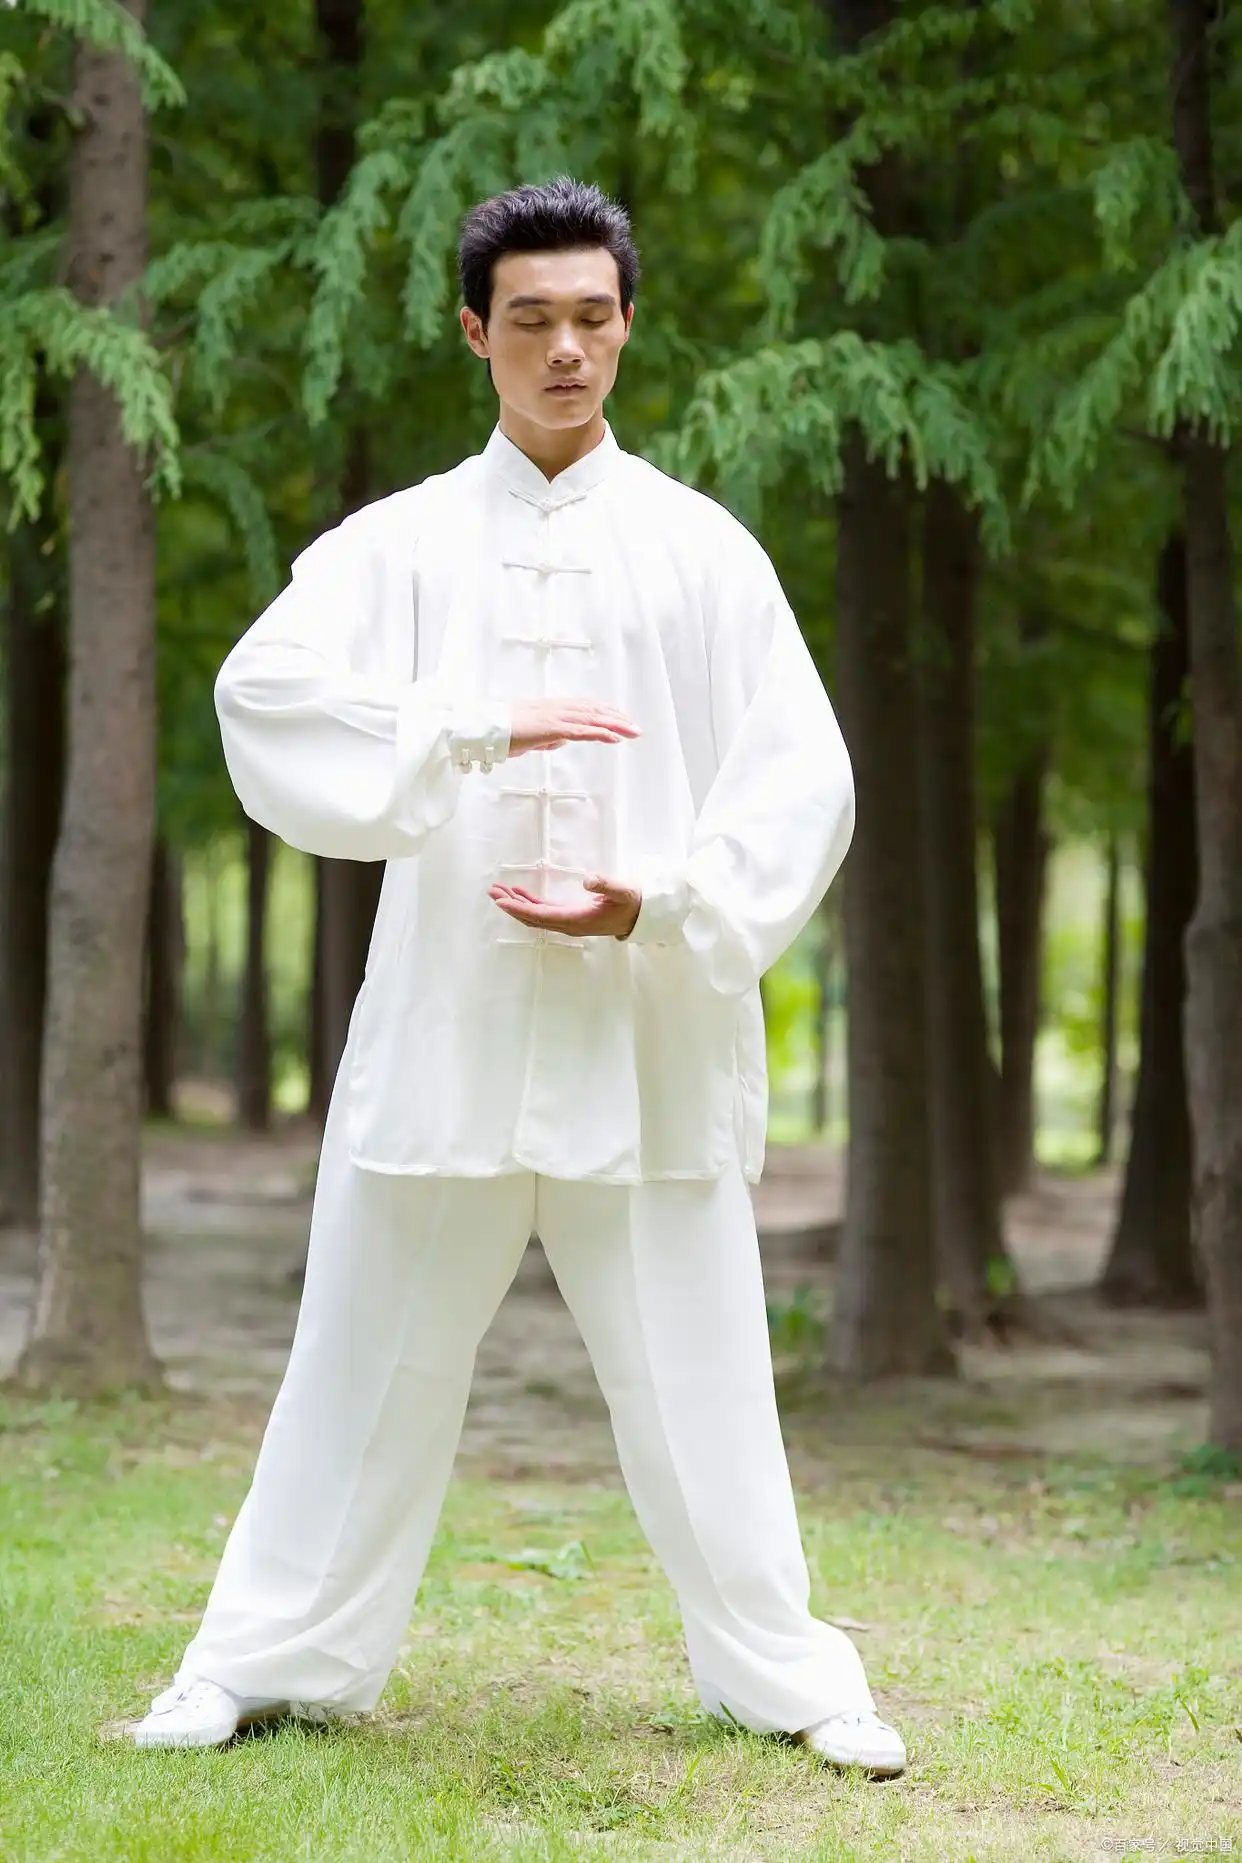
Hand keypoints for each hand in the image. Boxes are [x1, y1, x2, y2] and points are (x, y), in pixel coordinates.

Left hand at [489, 874, 641, 939]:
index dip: (520, 909)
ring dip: (517, 904)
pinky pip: (544, 912)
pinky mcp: (570, 917)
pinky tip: (519, 894)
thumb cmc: (631, 903)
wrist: (640, 917)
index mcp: (576, 920)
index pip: (541, 915)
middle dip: (511, 906)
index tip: (502, 902)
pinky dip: (529, 903)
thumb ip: (606, 885)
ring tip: (499, 891)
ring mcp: (568, 922)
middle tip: (492, 892)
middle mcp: (568, 925)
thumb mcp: (622, 892)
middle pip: (532, 918)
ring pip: (536, 916)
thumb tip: (588, 879)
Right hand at [508, 699, 639, 755]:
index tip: (621, 718)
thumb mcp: (533, 736)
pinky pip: (582, 730)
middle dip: (617, 718)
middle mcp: (558, 707)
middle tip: (635, 727)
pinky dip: (601, 733)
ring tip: (633, 732)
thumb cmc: (504, 732)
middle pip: (595, 710)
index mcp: (553, 707)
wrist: (487, 728)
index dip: (606, 711)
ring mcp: (556, 716)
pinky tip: (614, 738)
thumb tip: (562, 740)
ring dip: (616, 725)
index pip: (587, 706)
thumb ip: (549, 737)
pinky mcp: (552, 727)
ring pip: (593, 718)